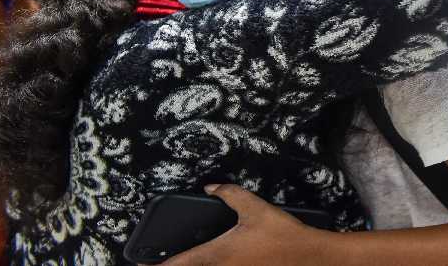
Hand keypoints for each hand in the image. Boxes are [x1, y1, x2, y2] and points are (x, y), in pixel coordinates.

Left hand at [157, 185, 327, 265]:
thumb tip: (210, 188)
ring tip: (183, 262)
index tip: (139, 265)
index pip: (177, 265)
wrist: (308, 257)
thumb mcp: (255, 208)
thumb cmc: (282, 234)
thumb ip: (229, 195)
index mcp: (217, 254)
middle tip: (153, 264)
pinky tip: (211, 261)